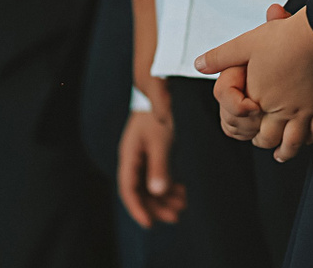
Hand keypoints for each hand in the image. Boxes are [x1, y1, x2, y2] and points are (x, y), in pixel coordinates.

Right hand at [119, 81, 187, 229]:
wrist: (163, 88)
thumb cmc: (159, 114)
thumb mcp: (160, 141)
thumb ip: (158, 166)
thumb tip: (158, 192)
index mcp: (130, 155)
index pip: (128, 188)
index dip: (137, 208)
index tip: (150, 224)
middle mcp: (134, 157)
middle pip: (140, 189)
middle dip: (156, 205)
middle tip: (176, 216)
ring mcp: (144, 153)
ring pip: (150, 183)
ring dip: (165, 196)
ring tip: (183, 204)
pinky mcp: (155, 150)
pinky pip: (158, 174)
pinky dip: (169, 184)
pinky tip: (182, 190)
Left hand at [195, 3, 312, 162]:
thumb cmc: (282, 37)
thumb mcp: (245, 43)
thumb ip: (220, 57)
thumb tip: (198, 65)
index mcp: (260, 97)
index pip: (248, 125)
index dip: (245, 128)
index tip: (247, 128)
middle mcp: (282, 109)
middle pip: (271, 139)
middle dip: (265, 142)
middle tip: (264, 141)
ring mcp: (305, 111)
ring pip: (295, 142)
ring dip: (287, 150)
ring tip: (282, 153)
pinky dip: (312, 138)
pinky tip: (309, 138)